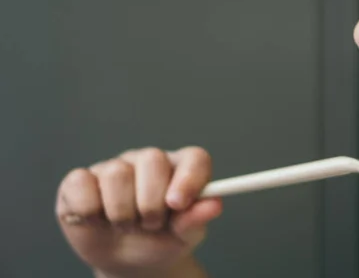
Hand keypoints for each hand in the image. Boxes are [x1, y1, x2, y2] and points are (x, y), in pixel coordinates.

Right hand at [56, 147, 221, 276]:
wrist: (129, 263)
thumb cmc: (161, 241)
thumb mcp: (183, 236)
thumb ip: (195, 220)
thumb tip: (214, 205)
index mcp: (181, 169)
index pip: (194, 158)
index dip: (188, 178)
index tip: (178, 204)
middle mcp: (148, 161)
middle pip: (152, 160)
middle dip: (151, 202)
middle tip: (150, 225)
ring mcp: (114, 167)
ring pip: (116, 174)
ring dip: (121, 212)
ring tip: (126, 225)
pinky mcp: (80, 180)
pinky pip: (80, 182)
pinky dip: (88, 210)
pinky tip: (96, 220)